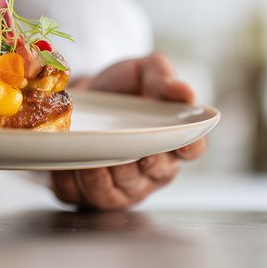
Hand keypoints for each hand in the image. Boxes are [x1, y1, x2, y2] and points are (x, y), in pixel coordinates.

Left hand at [50, 53, 205, 210]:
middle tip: (128, 145)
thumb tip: (186, 92)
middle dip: (141, 161)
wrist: (78, 98)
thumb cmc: (119, 89)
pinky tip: (74, 162)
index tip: (182, 141)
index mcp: (173, 139)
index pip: (192, 147)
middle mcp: (154, 168)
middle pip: (155, 172)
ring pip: (121, 188)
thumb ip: (162, 76)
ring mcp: (126, 186)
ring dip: (107, 171)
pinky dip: (80, 180)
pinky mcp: (95, 195)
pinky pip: (90, 195)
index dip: (190, 145)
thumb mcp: (141, 72)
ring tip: (93, 149)